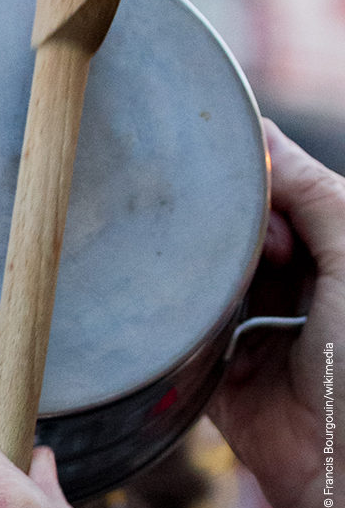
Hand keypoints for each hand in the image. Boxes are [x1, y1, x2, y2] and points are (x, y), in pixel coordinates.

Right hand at [208, 118, 344, 507]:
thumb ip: (313, 191)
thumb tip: (261, 130)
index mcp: (333, 260)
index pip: (279, 201)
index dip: (258, 187)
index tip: (241, 190)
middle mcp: (295, 294)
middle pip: (236, 236)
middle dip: (227, 231)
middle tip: (242, 245)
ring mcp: (255, 335)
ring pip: (206, 281)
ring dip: (202, 275)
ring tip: (209, 277)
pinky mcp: (218, 377)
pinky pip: (183, 336)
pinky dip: (178, 322)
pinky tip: (179, 307)